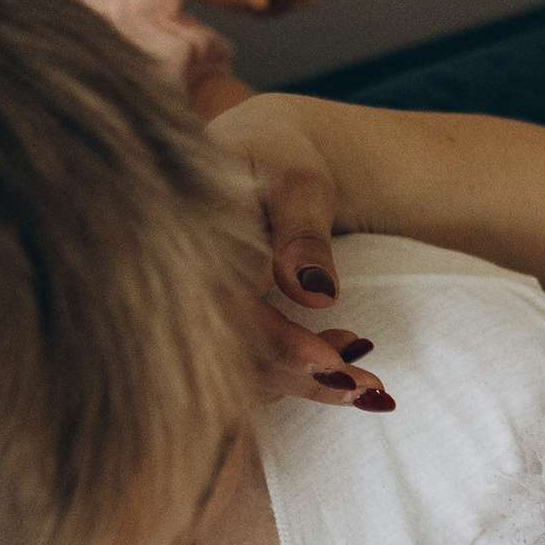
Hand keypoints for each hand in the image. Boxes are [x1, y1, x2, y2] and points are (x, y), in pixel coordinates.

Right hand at [204, 95, 387, 411]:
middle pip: (232, 351)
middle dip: (301, 377)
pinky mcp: (208, 328)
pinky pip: (243, 368)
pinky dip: (292, 378)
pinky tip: (341, 371)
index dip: (281, 345)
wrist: (255, 155)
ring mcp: (187, 308)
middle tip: (368, 388)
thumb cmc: (278, 160)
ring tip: (367, 384)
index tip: (336, 366)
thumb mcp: (301, 183)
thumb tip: (316, 296)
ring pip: (238, 368)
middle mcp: (176, 280)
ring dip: (302, 385)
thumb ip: (304, 235)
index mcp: (188, 237)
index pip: (231, 307)